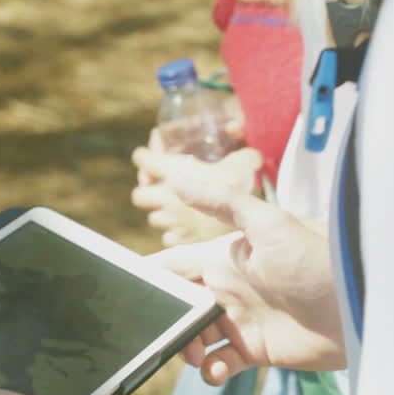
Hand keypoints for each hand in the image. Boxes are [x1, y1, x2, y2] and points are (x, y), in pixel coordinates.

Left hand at [131, 129, 262, 247]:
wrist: (240, 228)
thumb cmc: (237, 190)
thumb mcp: (244, 163)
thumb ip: (247, 156)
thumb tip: (254, 155)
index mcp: (172, 172)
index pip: (141, 158)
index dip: (146, 154)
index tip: (153, 153)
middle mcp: (165, 198)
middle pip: (139, 194)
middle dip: (147, 190)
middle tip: (161, 185)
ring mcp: (172, 222)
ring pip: (154, 218)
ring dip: (162, 212)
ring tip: (178, 208)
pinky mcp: (181, 241)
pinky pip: (170, 237)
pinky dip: (176, 233)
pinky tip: (189, 228)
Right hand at [151, 180, 344, 384]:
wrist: (362, 305)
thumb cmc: (319, 258)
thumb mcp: (269, 225)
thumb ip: (221, 203)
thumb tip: (176, 174)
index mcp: (223, 255)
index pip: (171, 265)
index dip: (146, 278)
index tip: (118, 294)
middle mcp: (228, 287)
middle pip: (177, 306)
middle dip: (163, 322)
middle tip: (165, 336)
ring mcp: (242, 319)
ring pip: (195, 337)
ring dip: (184, 348)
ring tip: (196, 355)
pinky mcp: (258, 350)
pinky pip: (221, 364)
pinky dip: (210, 372)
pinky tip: (216, 371)